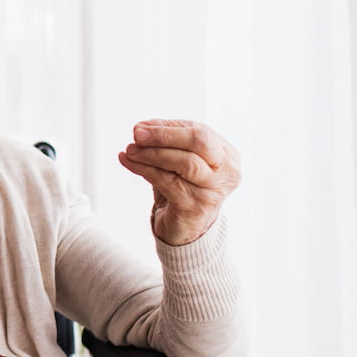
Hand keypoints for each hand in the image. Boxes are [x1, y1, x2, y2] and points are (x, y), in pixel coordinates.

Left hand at [117, 119, 240, 245]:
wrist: (185, 229)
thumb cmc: (183, 187)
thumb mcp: (179, 159)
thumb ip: (166, 140)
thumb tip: (142, 127)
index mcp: (227, 156)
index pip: (200, 131)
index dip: (169, 127)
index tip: (140, 127)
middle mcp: (226, 173)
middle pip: (199, 142)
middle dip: (165, 135)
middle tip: (137, 134)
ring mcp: (213, 191)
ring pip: (184, 163)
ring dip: (152, 153)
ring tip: (130, 150)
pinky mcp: (195, 207)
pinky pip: (167, 182)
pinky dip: (144, 169)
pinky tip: (128, 162)